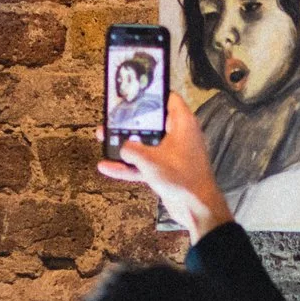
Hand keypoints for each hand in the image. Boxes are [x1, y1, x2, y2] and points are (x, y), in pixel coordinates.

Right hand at [98, 93, 232, 243]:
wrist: (197, 208)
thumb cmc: (181, 178)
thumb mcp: (150, 160)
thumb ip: (131, 149)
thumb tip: (121, 147)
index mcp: (182, 124)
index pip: (168, 99)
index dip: (152, 94)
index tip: (135, 92)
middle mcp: (179, 135)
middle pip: (152, 122)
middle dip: (130, 122)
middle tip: (112, 117)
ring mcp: (172, 154)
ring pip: (145, 144)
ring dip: (125, 144)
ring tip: (103, 138)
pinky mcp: (167, 170)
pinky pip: (144, 164)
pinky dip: (128, 166)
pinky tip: (107, 167)